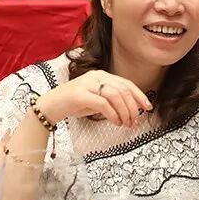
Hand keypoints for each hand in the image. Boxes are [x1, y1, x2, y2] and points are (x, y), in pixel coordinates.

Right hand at [35, 70, 153, 127]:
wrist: (50, 106)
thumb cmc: (75, 104)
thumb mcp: (97, 100)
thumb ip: (113, 101)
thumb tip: (132, 111)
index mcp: (102, 75)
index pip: (126, 83)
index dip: (139, 95)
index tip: (148, 107)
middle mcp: (96, 76)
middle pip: (123, 90)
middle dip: (133, 107)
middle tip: (135, 122)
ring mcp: (87, 83)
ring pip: (115, 95)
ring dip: (124, 111)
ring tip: (126, 124)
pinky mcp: (79, 94)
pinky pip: (103, 103)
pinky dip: (113, 114)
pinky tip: (116, 122)